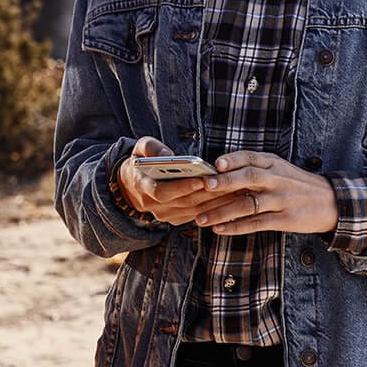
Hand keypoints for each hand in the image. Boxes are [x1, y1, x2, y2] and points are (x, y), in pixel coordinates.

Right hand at [115, 137, 230, 225]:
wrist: (131, 187)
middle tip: (229, 183)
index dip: (183, 187)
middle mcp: (154, 206)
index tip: (202, 179)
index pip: (163, 191)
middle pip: (185, 202)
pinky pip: (198, 215)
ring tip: (235, 190)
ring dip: (216, 202)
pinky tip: (231, 198)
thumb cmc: (140, 162)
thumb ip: (150, 147)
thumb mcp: (138, 148)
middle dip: (208, 193)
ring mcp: (166, 215)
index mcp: (143, 187)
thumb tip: (167, 154)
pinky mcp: (176, 219)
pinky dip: (215, 208)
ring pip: (195, 211)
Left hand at [194, 151, 337, 235]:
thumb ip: (255, 167)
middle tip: (204, 186)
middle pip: (249, 178)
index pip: (250, 157)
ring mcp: (281, 200)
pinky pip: (256, 223)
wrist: (330, 202)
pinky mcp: (284, 220)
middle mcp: (277, 179)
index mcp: (273, 163)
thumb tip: (218, 170)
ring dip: (222, 212)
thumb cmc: (296, 183)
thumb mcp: (279, 168)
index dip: (232, 159)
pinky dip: (236, 227)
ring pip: (248, 204)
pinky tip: (220, 229)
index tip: (215, 163)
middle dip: (225, 181)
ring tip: (201, 218)